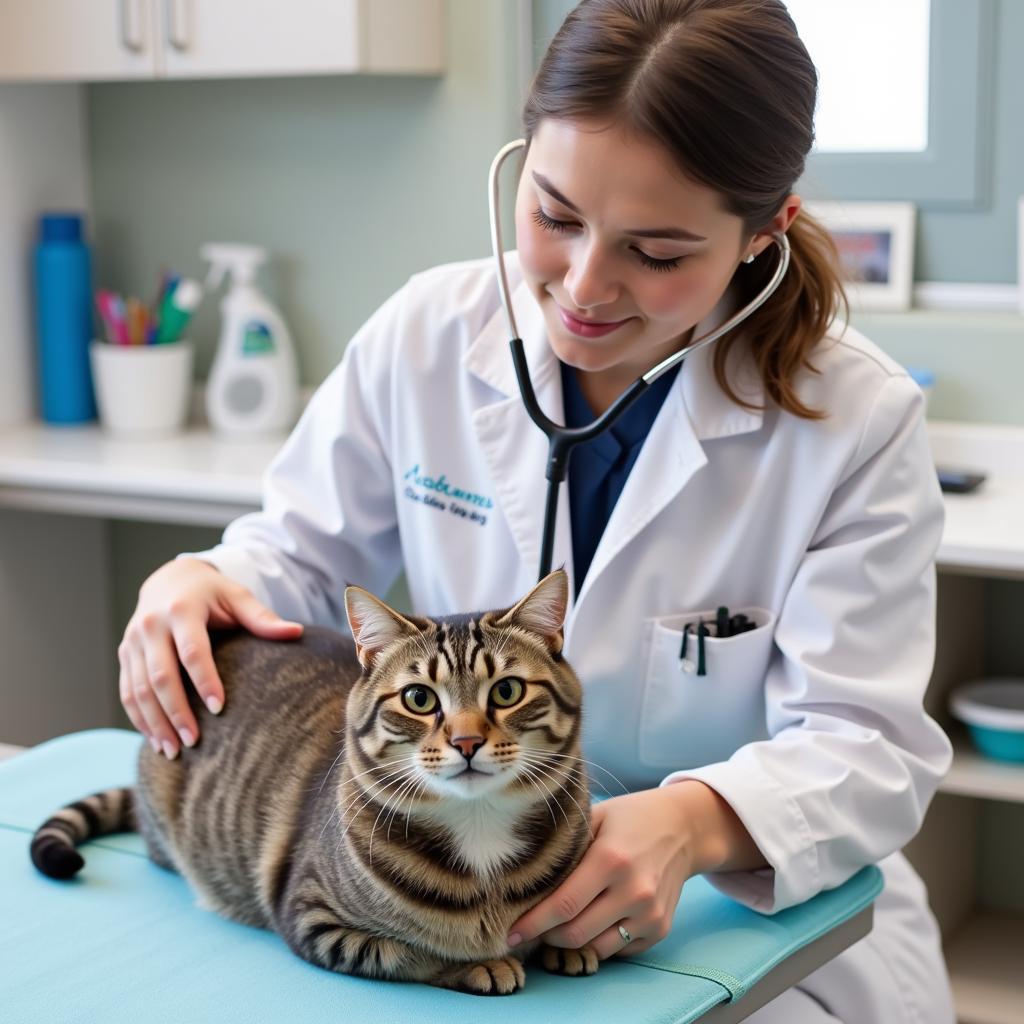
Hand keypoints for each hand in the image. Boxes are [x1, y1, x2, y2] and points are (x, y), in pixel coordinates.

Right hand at [118, 557, 302, 758]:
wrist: (170, 579)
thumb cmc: (212, 593)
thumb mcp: (237, 597)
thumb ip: (262, 618)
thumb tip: (296, 632)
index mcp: (181, 610)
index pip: (192, 650)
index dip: (205, 680)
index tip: (219, 708)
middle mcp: (150, 625)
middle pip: (160, 675)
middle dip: (175, 711)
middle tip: (194, 741)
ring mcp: (133, 641)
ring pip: (138, 689)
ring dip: (154, 723)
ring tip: (174, 751)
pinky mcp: (124, 654)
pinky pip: (127, 691)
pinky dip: (139, 718)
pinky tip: (155, 740)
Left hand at [506, 785, 709, 959]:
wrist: (683, 828)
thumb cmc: (629, 818)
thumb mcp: (594, 817)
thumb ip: (565, 848)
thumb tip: (523, 877)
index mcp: (611, 859)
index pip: (563, 905)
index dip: (533, 924)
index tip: (510, 933)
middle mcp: (634, 891)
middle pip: (576, 933)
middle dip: (546, 937)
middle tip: (530, 930)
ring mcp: (650, 914)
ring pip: (596, 949)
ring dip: (571, 944)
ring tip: (556, 929)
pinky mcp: (659, 929)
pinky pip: (618, 950)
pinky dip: (598, 942)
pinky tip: (590, 923)